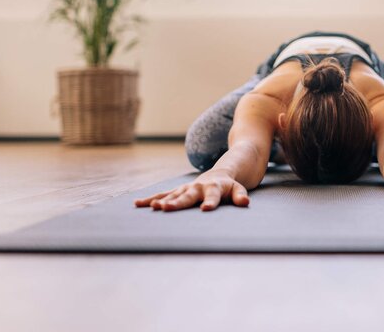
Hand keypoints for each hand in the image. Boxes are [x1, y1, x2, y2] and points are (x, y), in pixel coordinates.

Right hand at [134, 172, 249, 211]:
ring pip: (173, 194)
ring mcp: (186, 188)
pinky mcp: (178, 191)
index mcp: (214, 188)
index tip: (204, 209)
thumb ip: (240, 196)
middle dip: (177, 202)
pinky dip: (151, 199)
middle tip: (166, 208)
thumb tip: (245, 202)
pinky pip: (163, 194)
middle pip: (187, 196)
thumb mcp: (238, 189)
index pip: (213, 197)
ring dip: (162, 200)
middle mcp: (198, 187)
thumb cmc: (229, 186)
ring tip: (153, 207)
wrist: (219, 173)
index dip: (209, 203)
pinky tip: (138, 204)